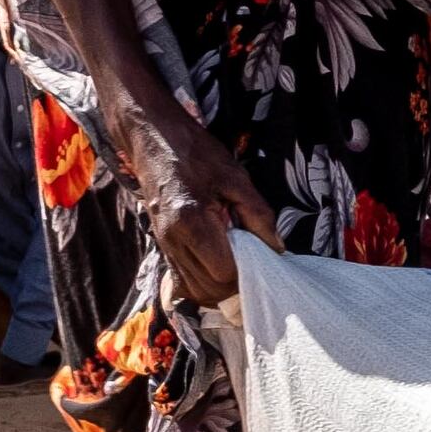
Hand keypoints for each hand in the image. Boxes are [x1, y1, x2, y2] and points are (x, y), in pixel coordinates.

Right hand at [123, 108, 281, 306]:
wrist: (154, 141)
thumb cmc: (196, 154)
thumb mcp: (236, 178)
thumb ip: (258, 214)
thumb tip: (276, 248)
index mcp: (192, 222)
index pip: (223, 273)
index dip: (245, 271)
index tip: (260, 257)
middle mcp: (173, 241)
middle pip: (209, 288)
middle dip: (234, 282)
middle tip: (252, 262)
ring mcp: (164, 246)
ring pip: (195, 290)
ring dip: (219, 286)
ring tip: (236, 262)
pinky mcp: (162, 246)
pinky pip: (183, 280)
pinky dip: (203, 282)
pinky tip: (218, 264)